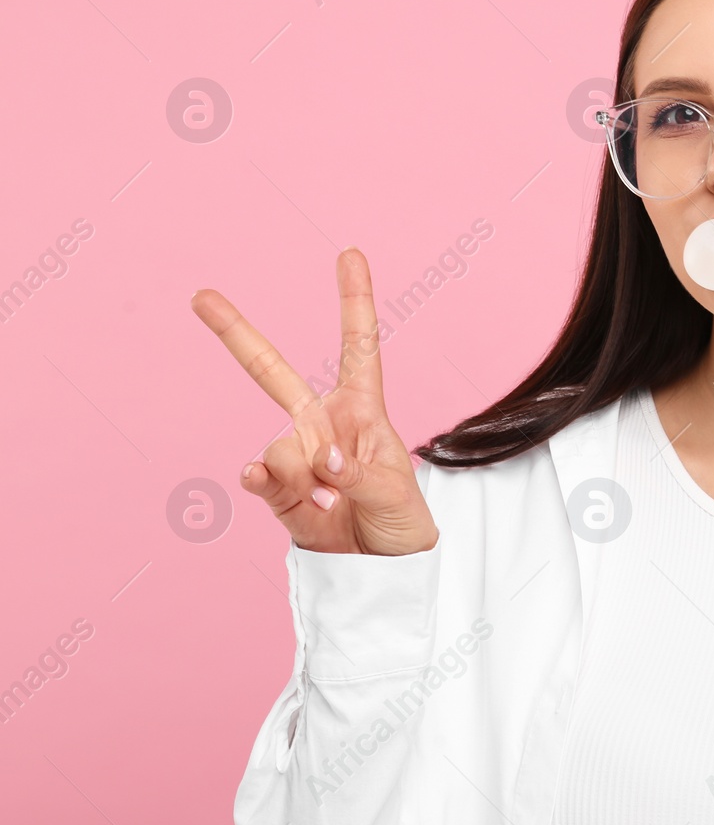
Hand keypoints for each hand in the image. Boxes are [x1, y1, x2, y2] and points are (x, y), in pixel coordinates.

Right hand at [191, 247, 438, 555]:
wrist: (382, 571)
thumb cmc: (401, 520)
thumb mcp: (397, 492)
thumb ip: (358, 471)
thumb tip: (322, 456)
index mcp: (362, 410)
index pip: (358, 347)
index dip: (354, 301)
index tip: (349, 253)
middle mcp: (321, 425)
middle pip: (271, 373)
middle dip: (236, 333)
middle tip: (200, 295)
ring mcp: (295, 458)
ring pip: (280, 447)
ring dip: (307, 479)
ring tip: (335, 506)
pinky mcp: (276, 493)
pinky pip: (260, 478)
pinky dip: (272, 487)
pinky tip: (296, 500)